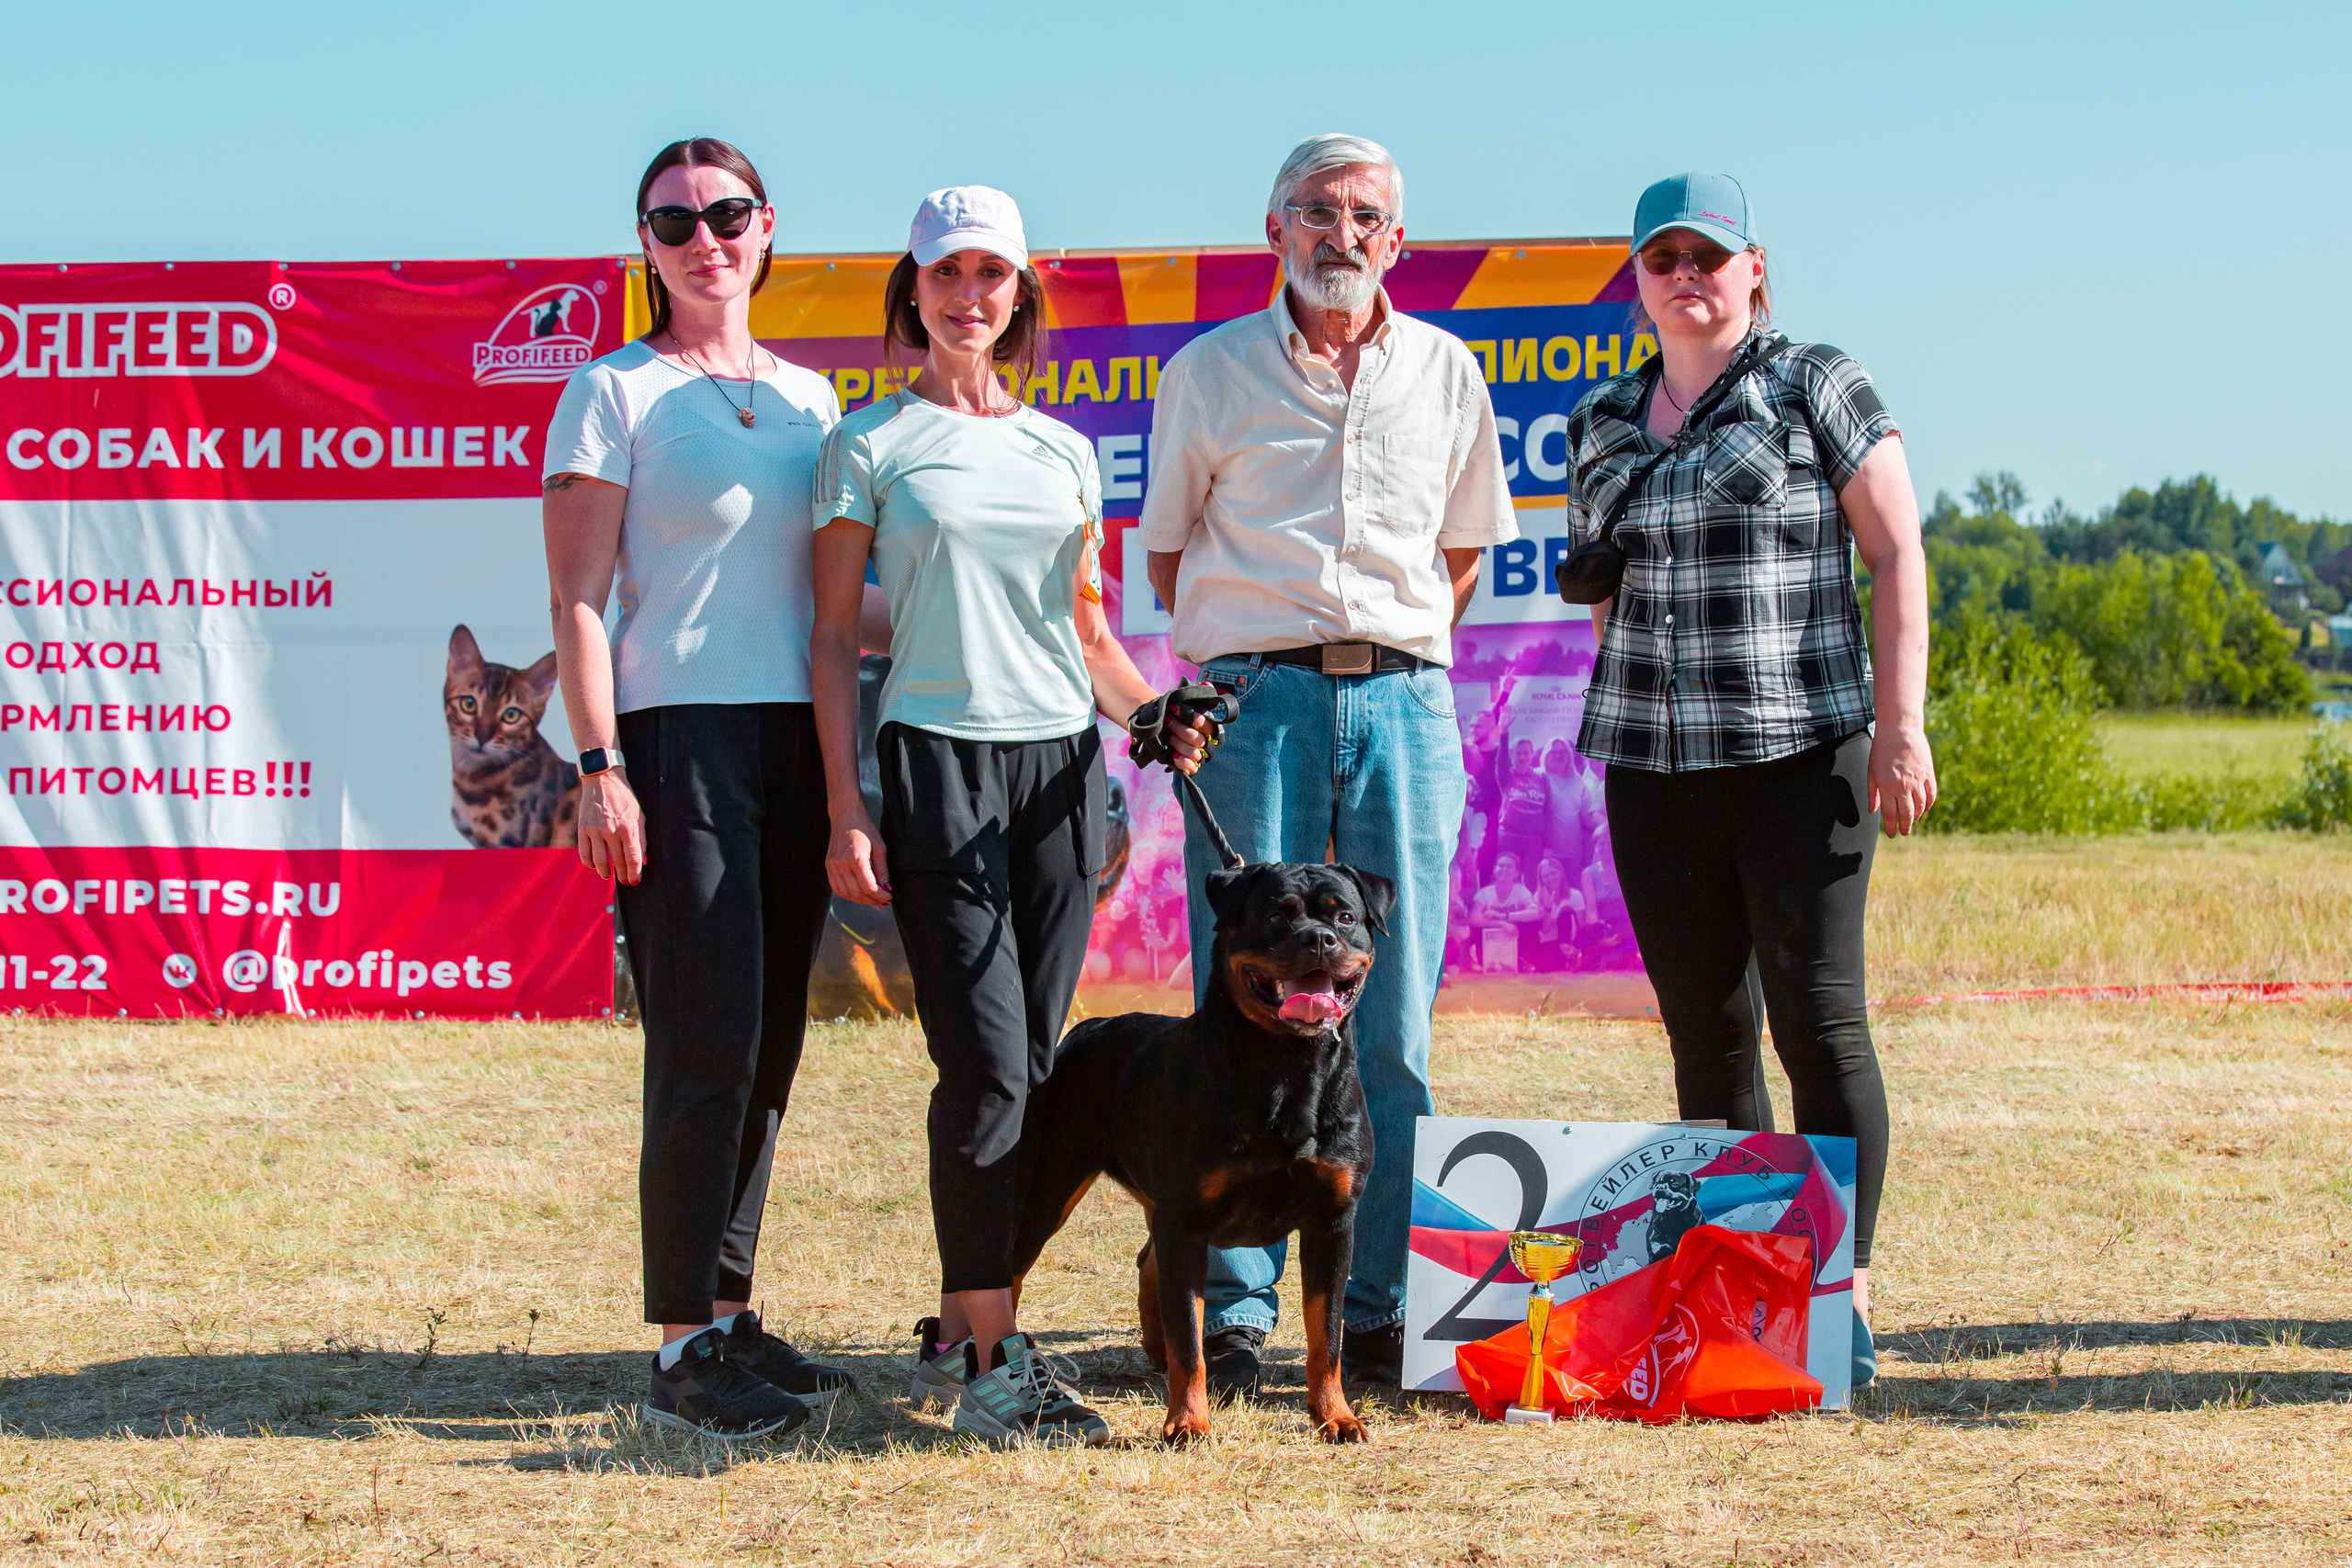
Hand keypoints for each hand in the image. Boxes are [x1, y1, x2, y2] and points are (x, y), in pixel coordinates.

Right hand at [578, 768, 645, 883]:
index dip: (635, 873)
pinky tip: (594, 865)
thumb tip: (644, 860)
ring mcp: (595, 830)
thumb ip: (642, 839)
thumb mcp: (639, 815)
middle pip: (617, 862)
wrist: (603, 780)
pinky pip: (584, 853)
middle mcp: (611, 831)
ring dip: (605, 872)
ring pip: (599, 861)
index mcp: (628, 828)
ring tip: (609, 875)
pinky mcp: (582, 829)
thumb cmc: (624, 798)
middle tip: (625, 881)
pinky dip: (589, 864)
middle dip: (622, 875)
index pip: (633, 858)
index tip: (635, 881)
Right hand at [826, 811, 891, 904]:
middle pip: (857, 893)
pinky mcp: (828, 867)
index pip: (868, 887)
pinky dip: (849, 895)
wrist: (845, 816)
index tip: (889, 897)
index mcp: (856, 857)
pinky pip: (837, 888)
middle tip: (884, 901)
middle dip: (872, 900)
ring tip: (873, 899)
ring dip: (861, 900)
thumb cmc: (865, 829)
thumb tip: (887, 889)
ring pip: (846, 894)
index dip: (880, 896)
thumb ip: (883, 870)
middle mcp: (841, 863)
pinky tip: (859, 894)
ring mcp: (832, 866)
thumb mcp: (880, 847)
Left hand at [1164, 713, 1216, 774]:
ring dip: (1179, 744)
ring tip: (1169, 737)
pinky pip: (1192, 769)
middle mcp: (1208, 744)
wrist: (1167, 734)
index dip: (1191, 716)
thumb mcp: (1184, 713)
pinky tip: (1174, 755)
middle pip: (1197, 739)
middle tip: (1167, 720)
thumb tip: (1182, 703)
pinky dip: (1183, 761)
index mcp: (1211, 730)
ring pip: (1194, 753)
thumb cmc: (1178, 721)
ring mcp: (1201, 757)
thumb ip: (1189, 709)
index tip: (1174, 708)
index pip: (1205, 724)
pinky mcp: (1192, 768)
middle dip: (1179, 729)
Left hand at [1869, 723, 1936, 836]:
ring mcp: (1918, 780)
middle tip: (1904, 832)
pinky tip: (1924, 808)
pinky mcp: (1928, 773)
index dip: (1891, 827)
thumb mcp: (1871, 771)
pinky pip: (1931, 795)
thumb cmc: (1881, 749)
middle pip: (1906, 814)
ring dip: (1916, 816)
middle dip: (1905, 826)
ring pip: (1920, 806)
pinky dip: (1929, 804)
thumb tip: (1873, 811)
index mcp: (1886, 786)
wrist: (1899, 729)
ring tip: (1913, 820)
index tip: (1891, 834)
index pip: (1889, 813)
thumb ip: (1872, 793)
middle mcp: (1903, 785)